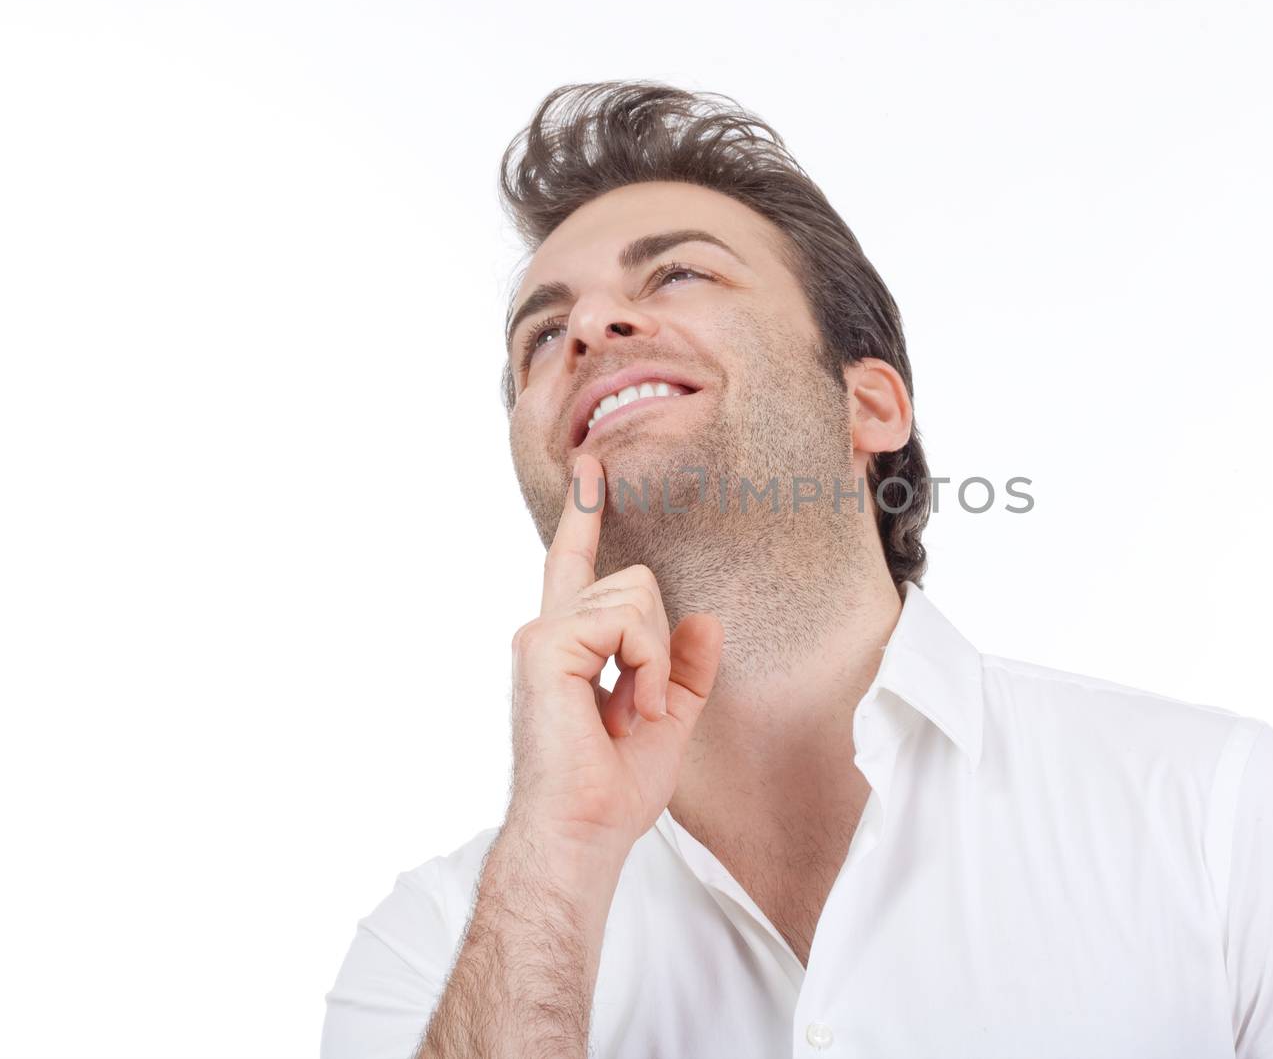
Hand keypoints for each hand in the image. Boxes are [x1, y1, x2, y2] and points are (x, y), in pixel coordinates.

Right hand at [506, 453, 722, 860]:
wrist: (584, 831)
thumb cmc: (612, 789)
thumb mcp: (668, 717)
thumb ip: (685, 668)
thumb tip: (704, 619)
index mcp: (569, 645)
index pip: (576, 565)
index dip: (584, 513)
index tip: (591, 467)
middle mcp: (548, 631)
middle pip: (633, 580)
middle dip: (659, 643)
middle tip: (641, 707)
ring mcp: (542, 635)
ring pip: (636, 594)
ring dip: (654, 661)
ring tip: (631, 712)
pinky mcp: (546, 645)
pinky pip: (627, 620)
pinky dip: (645, 666)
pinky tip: (626, 707)